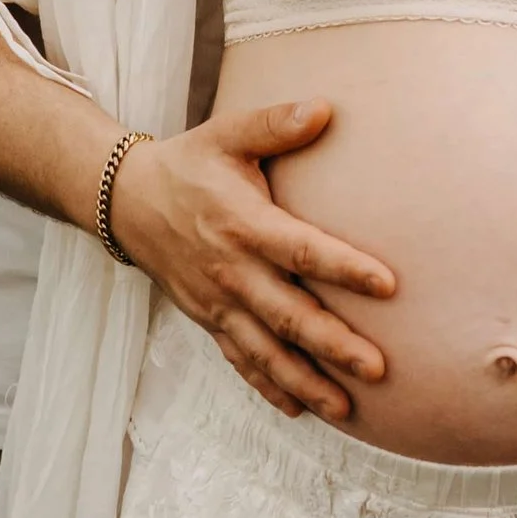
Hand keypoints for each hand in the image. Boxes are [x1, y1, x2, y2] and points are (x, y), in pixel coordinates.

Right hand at [106, 100, 395, 420]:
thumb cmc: (190, 165)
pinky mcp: (209, 319)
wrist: (128, 202)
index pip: (302, 249)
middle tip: (378, 368)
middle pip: (288, 314)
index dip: (344, 268)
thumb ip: (275, 123)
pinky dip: (268, 387)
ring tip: (346, 409)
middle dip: (333, 345)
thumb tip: (326, 108)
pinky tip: (300, 409)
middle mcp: (231, 270)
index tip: (388, 285)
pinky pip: (240, 360)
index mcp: (243, 224)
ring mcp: (218, 302)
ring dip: (306, 381)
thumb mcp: (228, 134)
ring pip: (265, 350)